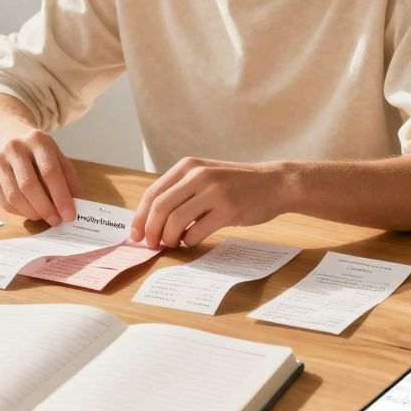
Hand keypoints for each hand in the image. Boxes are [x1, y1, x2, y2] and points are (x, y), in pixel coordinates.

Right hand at [0, 128, 81, 225]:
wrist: (8, 139)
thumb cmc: (39, 156)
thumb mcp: (58, 159)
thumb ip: (69, 181)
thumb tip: (77, 207)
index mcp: (38, 140)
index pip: (50, 172)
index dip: (61, 197)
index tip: (69, 215)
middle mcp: (15, 147)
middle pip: (29, 186)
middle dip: (45, 208)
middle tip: (56, 220)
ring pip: (14, 196)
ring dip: (33, 213)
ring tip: (45, 217)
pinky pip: (4, 202)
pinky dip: (20, 212)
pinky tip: (30, 211)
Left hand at [129, 157, 288, 248]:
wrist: (275, 183)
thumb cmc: (236, 184)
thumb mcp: (205, 176)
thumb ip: (181, 190)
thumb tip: (151, 220)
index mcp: (188, 166)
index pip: (153, 193)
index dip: (140, 217)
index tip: (135, 234)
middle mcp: (198, 176)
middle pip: (160, 208)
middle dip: (150, 231)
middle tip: (151, 244)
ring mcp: (214, 192)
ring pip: (175, 221)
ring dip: (169, 238)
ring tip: (172, 243)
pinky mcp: (228, 210)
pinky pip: (197, 231)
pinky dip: (189, 241)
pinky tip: (192, 241)